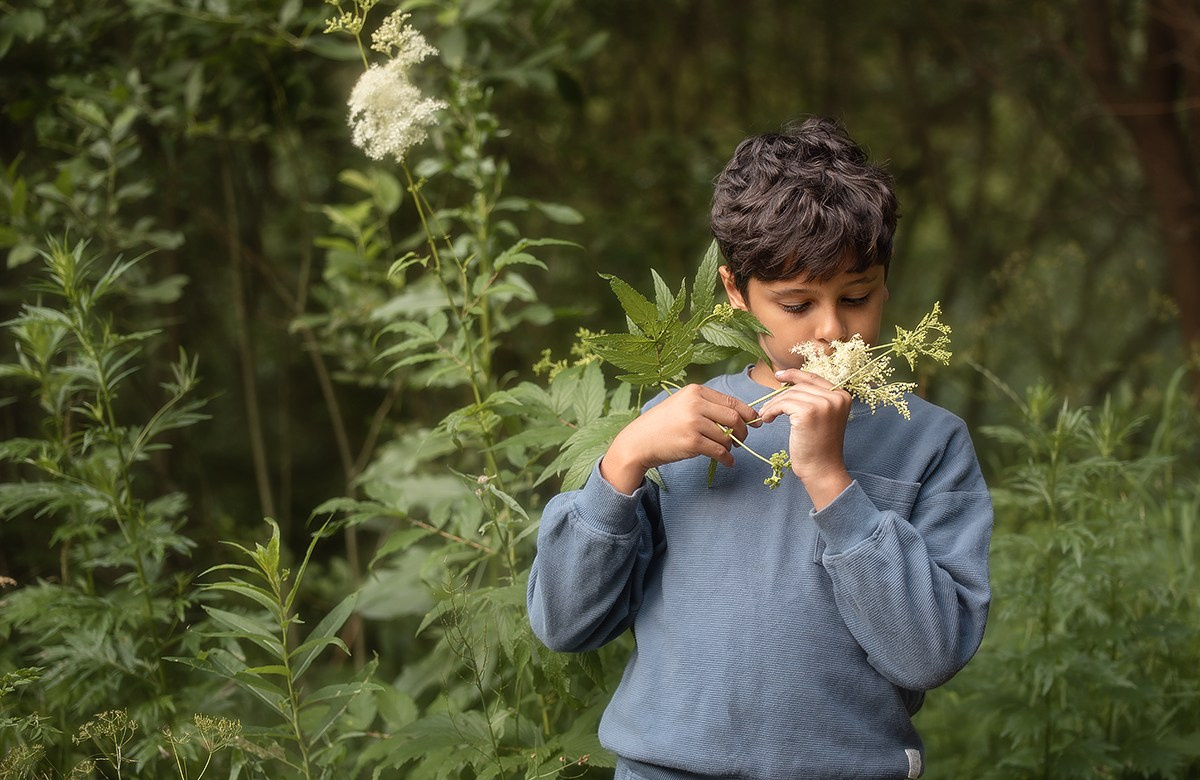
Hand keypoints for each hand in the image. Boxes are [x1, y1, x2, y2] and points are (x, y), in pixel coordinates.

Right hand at [601, 384, 759, 493]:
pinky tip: (728, 462)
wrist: (639, 442)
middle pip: (734, 417)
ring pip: (727, 436)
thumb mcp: (682, 405)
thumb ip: (707, 406)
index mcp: (695, 391)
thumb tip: (740, 416)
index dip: (748, 413)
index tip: (755, 422)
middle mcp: (695, 404)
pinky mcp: (692, 442)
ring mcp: (694, 423)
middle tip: (742, 440)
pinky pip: (720, 451)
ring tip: (727, 450)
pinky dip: (727, 459)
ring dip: (732, 446)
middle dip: (743, 431)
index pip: (731, 401)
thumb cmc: (663, 424)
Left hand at [758, 369, 852, 508]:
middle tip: (767, 408)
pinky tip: (768, 419)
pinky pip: (782, 404)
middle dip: (780, 396)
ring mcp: (823, 404)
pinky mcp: (808, 412)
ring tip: (767, 415)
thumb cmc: (819, 447)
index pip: (814, 378)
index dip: (794, 375)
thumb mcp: (822, 417)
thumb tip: (788, 382)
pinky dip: (772, 410)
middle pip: (800, 386)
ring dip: (774, 404)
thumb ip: (814, 399)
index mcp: (843, 396)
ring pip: (789, 395)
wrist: (822, 469)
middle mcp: (836, 397)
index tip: (779, 375)